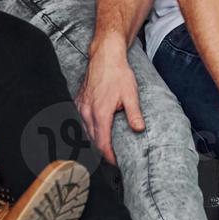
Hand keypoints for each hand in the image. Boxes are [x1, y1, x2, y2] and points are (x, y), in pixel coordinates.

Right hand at [75, 42, 146, 165]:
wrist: (105, 56)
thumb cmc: (118, 74)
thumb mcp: (130, 94)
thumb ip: (134, 114)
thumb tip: (139, 129)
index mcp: (100, 113)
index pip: (102, 144)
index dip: (109, 157)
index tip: (117, 163)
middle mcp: (87, 112)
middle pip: (92, 141)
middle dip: (102, 152)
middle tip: (113, 159)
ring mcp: (81, 107)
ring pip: (84, 132)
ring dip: (94, 141)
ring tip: (105, 149)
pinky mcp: (78, 101)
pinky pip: (80, 121)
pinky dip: (86, 130)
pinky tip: (94, 132)